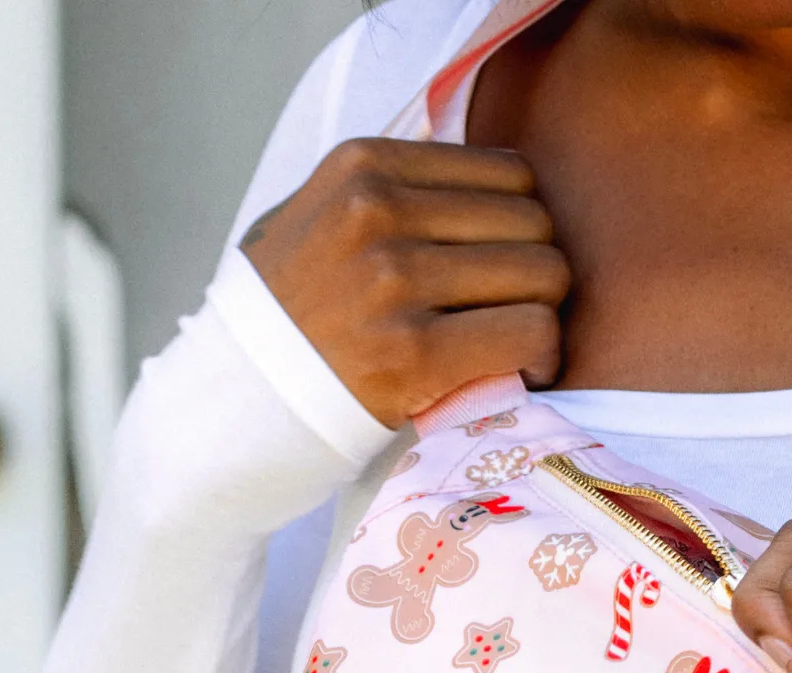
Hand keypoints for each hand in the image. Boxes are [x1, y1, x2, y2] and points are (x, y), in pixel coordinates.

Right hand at [241, 139, 571, 427]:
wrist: (246, 388)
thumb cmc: (297, 308)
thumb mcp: (325, 212)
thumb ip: (398, 190)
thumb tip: (495, 188)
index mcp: (365, 165)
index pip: (510, 173)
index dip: (524, 226)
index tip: (507, 266)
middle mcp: (379, 209)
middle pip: (534, 222)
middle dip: (540, 272)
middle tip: (517, 312)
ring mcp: (395, 278)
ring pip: (543, 273)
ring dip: (545, 315)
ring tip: (517, 343)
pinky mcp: (415, 350)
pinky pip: (532, 332)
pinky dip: (544, 355)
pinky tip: (525, 371)